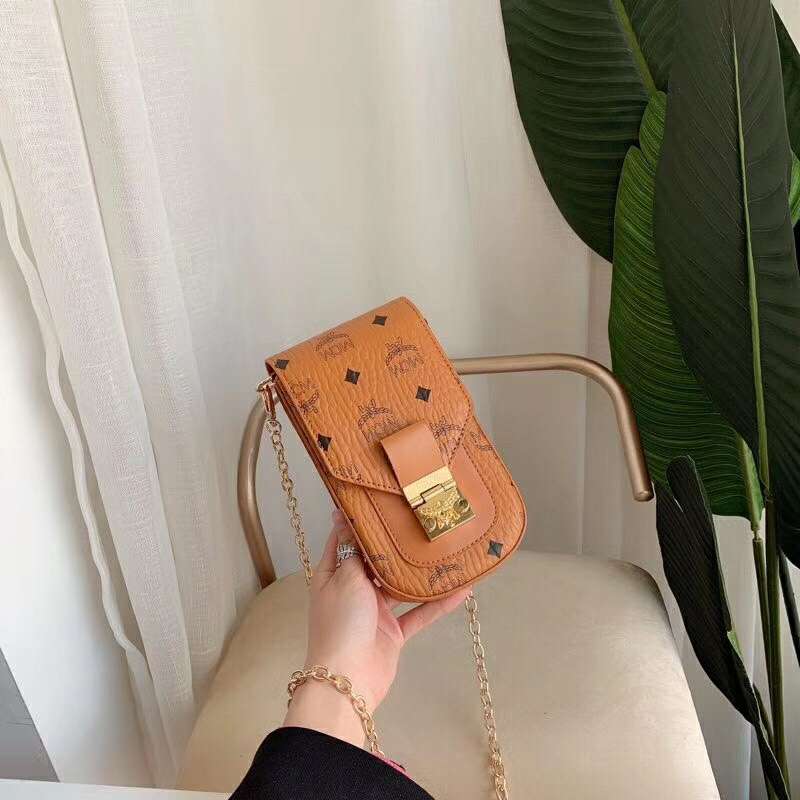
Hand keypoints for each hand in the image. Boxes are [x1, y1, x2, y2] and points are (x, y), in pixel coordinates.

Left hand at [283, 509, 469, 745]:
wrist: (347, 679)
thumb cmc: (342, 621)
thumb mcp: (345, 578)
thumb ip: (353, 551)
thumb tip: (342, 516)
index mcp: (332, 574)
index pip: (343, 539)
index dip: (356, 519)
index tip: (375, 496)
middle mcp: (353, 589)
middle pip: (376, 561)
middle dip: (394, 544)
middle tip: (419, 518)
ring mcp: (374, 612)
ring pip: (400, 586)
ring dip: (420, 573)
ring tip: (445, 550)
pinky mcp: (393, 633)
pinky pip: (418, 614)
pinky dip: (437, 604)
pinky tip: (460, 591)